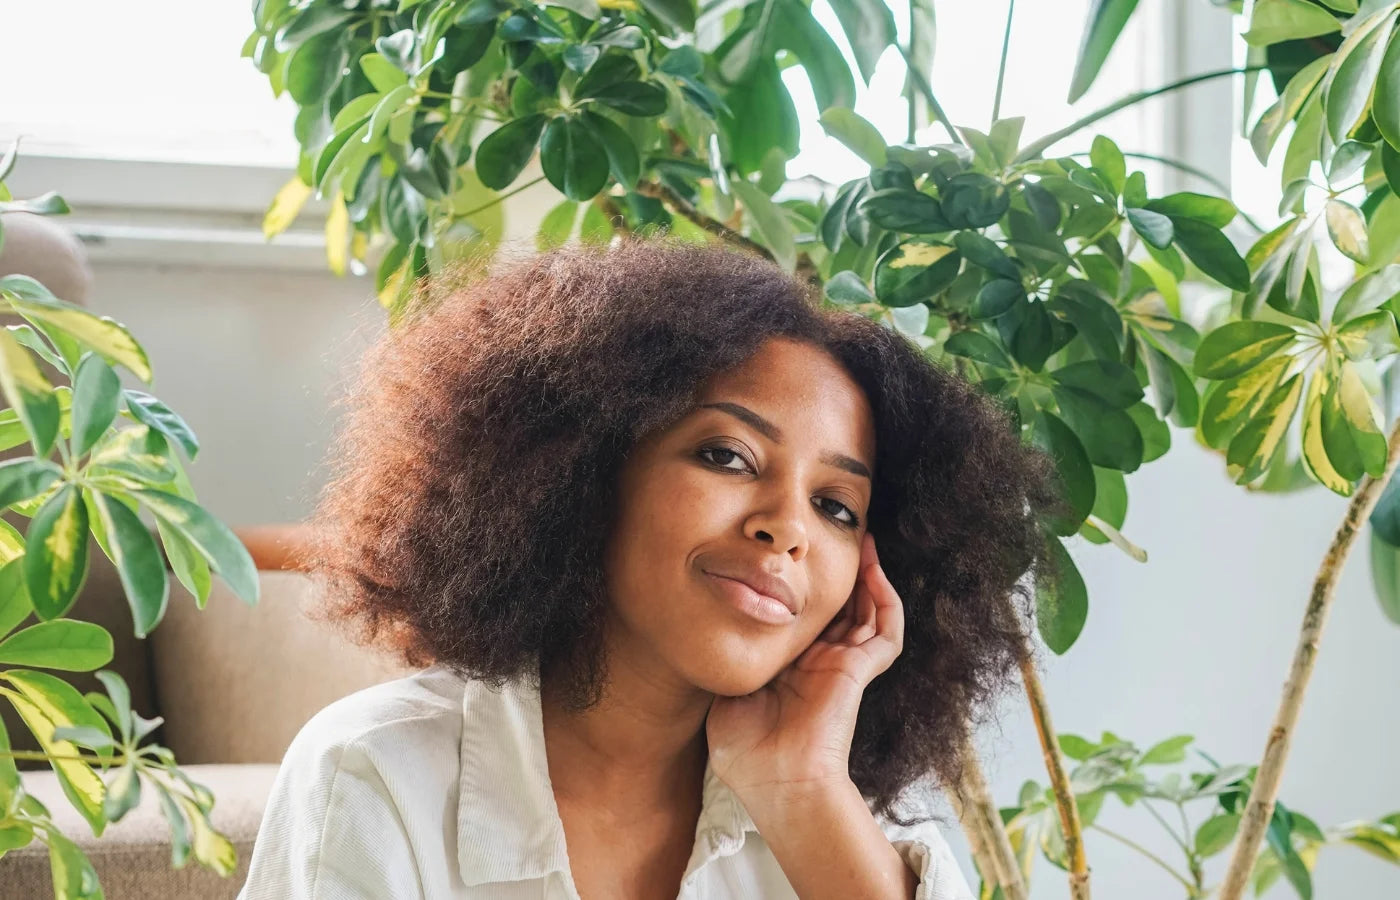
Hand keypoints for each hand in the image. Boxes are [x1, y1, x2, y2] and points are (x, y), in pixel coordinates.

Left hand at [705, 531, 905, 806]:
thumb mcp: (725, 695)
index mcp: (790, 668)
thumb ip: (730, 661)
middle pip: (839, 607)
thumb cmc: (746, 752)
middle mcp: (819, 663)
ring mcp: (841, 666)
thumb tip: (713, 629)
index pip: (803, 618)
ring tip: (863, 540)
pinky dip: (885, 599)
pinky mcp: (858, 671)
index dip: (803, 588)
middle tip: (836, 534)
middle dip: (839, 573)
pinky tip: (873, 570)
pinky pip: (885, 630)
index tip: (790, 556)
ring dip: (867, 575)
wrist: (776, 783)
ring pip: (867, 611)